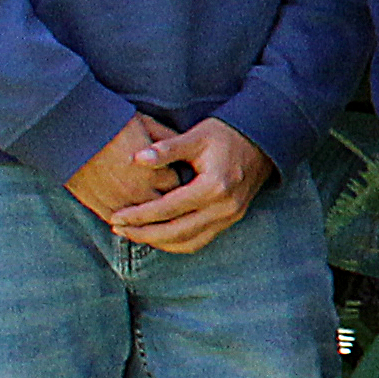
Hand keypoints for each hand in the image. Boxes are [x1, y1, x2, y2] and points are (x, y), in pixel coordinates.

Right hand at [62, 112, 188, 222]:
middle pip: (164, 207)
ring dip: (147, 214)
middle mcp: (138, 192)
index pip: (179, 186)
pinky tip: (130, 216)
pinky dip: (127, 222)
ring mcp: (118, 202)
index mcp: (153, 173)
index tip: (178, 176)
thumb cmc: (111, 124)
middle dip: (167, 201)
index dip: (179, 180)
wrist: (72, 131)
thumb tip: (185, 149)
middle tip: (168, 194)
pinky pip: (120, 223)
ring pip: (142, 221)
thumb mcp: (147, 125)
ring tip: (151, 207)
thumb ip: (168, 141)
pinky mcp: (100, 207)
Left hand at [102, 118, 265, 252]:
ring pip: (189, 242)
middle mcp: (224, 206)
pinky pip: (201, 240)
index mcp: (214, 186)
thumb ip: (167, 148)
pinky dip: (177, 243)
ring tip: (134, 235)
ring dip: (159, 242)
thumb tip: (137, 158)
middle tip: (117, 229)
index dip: (139, 215)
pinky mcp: (232, 219)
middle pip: (176, 232)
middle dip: (143, 234)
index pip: (168, 208)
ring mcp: (231, 216)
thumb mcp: (196, 135)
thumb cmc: (226, 134)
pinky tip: (159, 236)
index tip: (116, 216)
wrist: (262, 140)